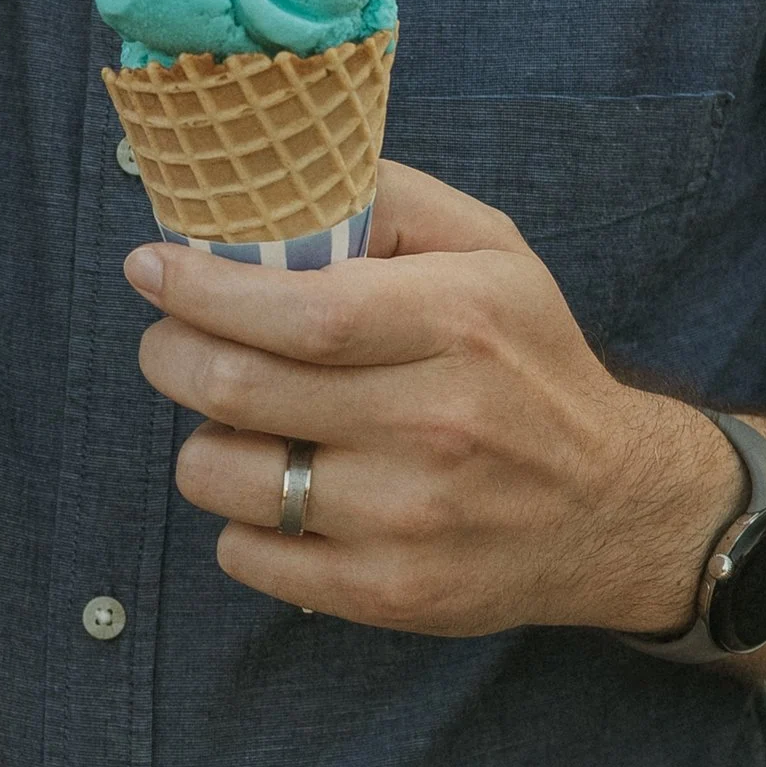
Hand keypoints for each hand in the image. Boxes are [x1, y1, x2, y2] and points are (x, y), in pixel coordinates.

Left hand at [126, 158, 740, 638]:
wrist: (614, 507)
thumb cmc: (531, 361)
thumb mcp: (492, 252)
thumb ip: (391, 199)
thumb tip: (279, 173)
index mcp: (460, 324)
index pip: (300, 310)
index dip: (204, 290)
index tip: (151, 268)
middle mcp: (436, 423)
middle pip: (239, 389)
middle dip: (171, 355)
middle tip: (170, 341)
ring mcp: (409, 518)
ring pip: (224, 476)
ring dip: (203, 441)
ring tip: (243, 422)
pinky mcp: (389, 592)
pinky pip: (245, 554)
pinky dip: (239, 518)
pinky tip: (284, 490)